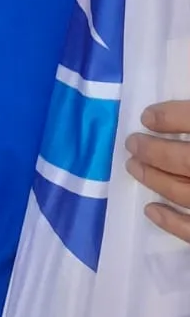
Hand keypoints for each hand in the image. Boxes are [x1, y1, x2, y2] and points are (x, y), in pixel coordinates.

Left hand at [125, 101, 189, 243]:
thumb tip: (171, 93)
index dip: (170, 116)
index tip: (146, 117)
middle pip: (187, 160)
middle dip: (155, 152)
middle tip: (132, 144)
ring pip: (186, 193)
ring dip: (156, 180)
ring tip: (133, 166)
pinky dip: (172, 223)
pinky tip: (151, 210)